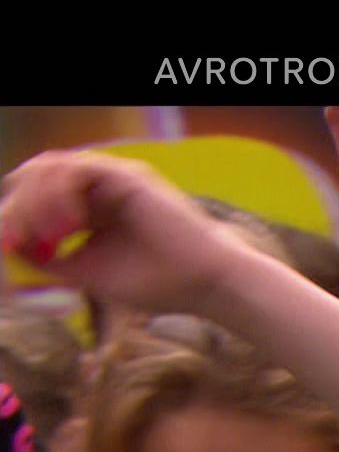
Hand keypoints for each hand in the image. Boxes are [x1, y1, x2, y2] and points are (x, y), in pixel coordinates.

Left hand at [0, 150, 252, 315]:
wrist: (204, 284)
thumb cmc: (157, 284)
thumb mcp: (85, 272)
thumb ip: (47, 260)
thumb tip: (9, 247)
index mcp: (91, 209)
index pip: (36, 197)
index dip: (16, 219)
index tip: (11, 249)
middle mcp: (101, 188)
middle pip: (35, 176)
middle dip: (19, 207)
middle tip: (20, 239)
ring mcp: (114, 179)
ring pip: (49, 167)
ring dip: (36, 201)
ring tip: (47, 234)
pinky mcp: (127, 176)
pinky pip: (75, 169)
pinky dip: (59, 193)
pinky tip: (67, 224)